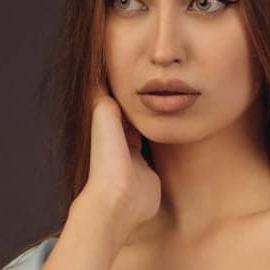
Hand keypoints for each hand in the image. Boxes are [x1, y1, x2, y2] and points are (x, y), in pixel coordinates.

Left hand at [80, 83, 160, 247]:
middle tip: (151, 80)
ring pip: (141, 130)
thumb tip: (102, 78)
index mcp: (105, 129)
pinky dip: (159, 138)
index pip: (113, 101)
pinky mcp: (147, 170)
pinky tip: (167, 128)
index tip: (131, 68)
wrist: (120, 201)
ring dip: (149, 118)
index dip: (121, 86)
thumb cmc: (108, 164)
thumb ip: (105, 100)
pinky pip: (153, 149)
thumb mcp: (104, 122)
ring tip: (161, 99)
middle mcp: (118, 141)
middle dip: (137, 100)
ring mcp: (133, 156)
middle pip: (128, 115)